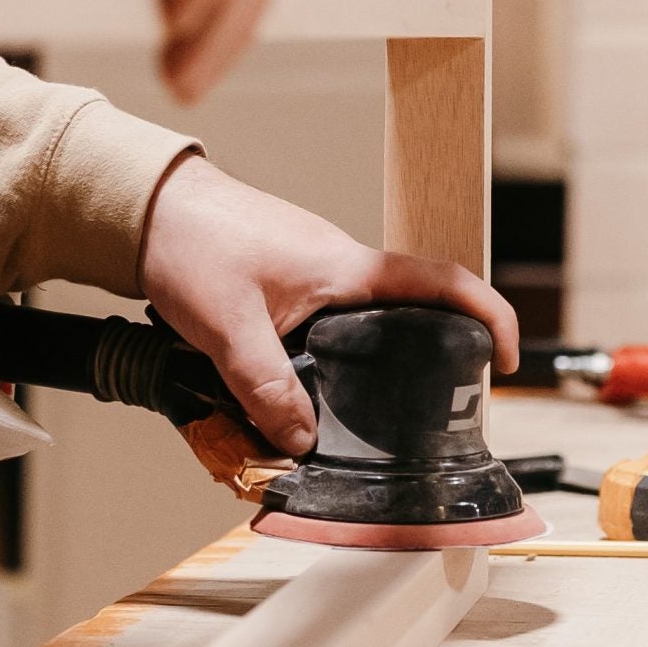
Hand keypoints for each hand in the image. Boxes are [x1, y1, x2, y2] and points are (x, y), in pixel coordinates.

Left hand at [141, 155, 521, 457]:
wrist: (142, 204)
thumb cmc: (188, 243)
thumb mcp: (227, 329)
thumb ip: (266, 388)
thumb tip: (301, 441)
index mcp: (345, 267)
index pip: (442, 283)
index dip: (488, 316)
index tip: (505, 359)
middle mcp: (337, 265)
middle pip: (404, 314)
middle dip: (417, 361)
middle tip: (413, 415)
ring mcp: (309, 271)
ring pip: (354, 324)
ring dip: (354, 366)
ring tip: (340, 417)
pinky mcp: (280, 280)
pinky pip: (316, 322)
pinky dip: (313, 356)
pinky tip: (286, 390)